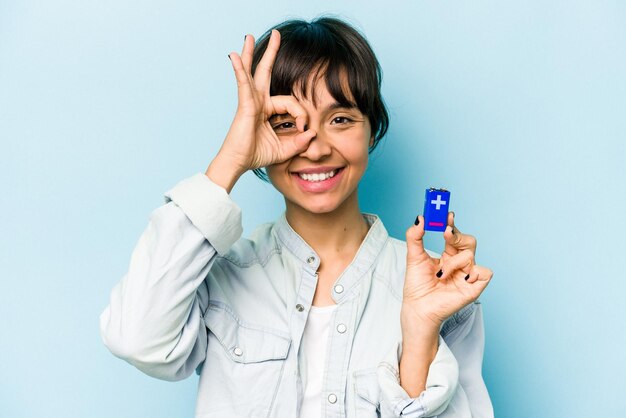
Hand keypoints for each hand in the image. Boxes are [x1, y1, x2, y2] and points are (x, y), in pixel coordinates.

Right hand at [211, 30, 316, 180]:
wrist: (238, 163)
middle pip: (265, 72)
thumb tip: (312, 132)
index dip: (301, 114)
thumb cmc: (257, 156)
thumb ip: (300, 142)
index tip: (304, 129)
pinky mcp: (244, 105)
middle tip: (276, 34)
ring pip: (253, 73)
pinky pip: (243, 84)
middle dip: (271, 53)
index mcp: (268, 110)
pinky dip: (240, 70)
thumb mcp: (285, 149)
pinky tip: (234, 56)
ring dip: (251, 53)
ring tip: (248, 36)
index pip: (291, 103)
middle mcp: (259, 102)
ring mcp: (250, 102)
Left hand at [402, 213, 492, 328]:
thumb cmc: (417, 286)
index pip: (454, 235)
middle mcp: (460, 263)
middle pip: (469, 241)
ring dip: (453, 263)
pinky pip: (485, 272)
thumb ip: (415, 236)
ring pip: (470, 256)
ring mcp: (467, 275)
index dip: (452, 224)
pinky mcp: (474, 288)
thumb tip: (420, 218)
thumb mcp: (413, 257)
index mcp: (448, 255)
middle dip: (457, 235)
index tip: (447, 215)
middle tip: (446, 233)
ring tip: (440, 275)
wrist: (418, 308)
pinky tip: (461, 279)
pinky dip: (474, 273)